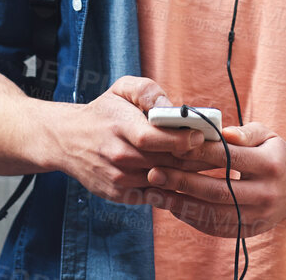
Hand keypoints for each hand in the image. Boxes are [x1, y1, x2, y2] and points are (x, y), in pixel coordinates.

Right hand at [46, 76, 207, 204]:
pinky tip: (189, 183)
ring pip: (161, 181)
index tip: (203, 136)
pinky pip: (152, 196)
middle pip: (163, 162)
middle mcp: (117, 156)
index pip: (154, 138)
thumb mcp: (121, 88)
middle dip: (193, 159)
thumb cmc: (103, 111)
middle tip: (218, 154)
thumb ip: (148, 91)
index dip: (181, 139)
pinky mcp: (118, 195)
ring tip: (210, 169)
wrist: (67, 140)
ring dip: (187, 177)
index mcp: (119, 127)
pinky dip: (172, 191)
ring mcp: (117, 179)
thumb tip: (171, 106)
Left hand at [141, 122, 285, 237]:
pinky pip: (218, 228)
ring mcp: (259, 216)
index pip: (230, 158)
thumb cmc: (277, 153)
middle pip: (219, 191)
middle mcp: (266, 193)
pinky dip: (193, 219)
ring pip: (215, 214)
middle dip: (183, 182)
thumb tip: (222, 132)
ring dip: (182, 205)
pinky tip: (174, 207)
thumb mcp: (268, 134)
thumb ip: (245, 132)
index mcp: (271, 165)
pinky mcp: (251, 231)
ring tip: (156, 194)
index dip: (200, 153)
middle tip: (155, 174)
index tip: (173, 147)